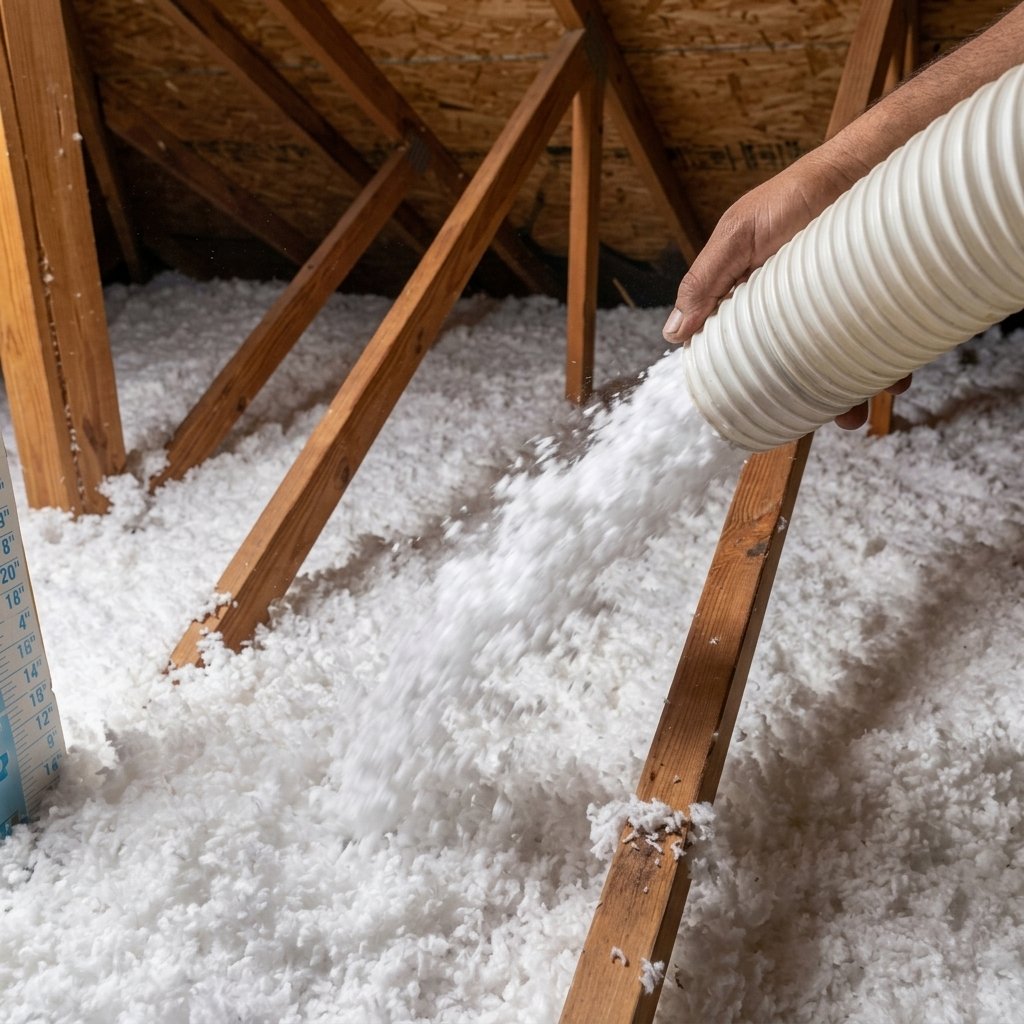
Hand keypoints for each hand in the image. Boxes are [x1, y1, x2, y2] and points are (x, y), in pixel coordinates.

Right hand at [663, 146, 908, 429]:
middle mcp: (797, 311)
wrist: (868, 163)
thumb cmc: (797, 193)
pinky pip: (883, 346)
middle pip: (798, 368)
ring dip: (852, 394)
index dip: (747, 382)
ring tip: (859, 412)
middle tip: (823, 419)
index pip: (743, 349)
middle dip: (809, 400)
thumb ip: (706, 280)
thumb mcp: (739, 234)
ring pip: (842, 365)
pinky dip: (889, 370)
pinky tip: (894, 381)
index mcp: (755, 299)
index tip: (748, 412)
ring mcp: (838, 310)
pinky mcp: (876, 305)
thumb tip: (673, 333)